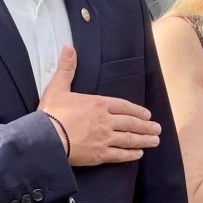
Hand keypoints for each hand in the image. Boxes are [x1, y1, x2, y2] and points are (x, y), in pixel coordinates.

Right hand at [39, 45, 160, 165]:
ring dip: (144, 139)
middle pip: (131, 123)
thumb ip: (66, 68)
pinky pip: (120, 154)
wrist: (45, 138)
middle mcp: (105, 120)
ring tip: (155, 140)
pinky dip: (131, 154)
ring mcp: (104, 138)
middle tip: (157, 129)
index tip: (147, 114)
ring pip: (129, 139)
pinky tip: (139, 154)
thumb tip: (69, 48)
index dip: (137, 110)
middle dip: (146, 126)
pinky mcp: (99, 155)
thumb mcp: (57, 87)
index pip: (123, 106)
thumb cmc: (50, 113)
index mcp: (98, 104)